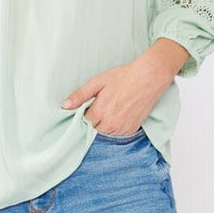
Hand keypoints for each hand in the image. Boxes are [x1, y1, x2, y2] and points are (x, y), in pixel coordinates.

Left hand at [60, 40, 189, 132]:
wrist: (148, 78)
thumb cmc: (123, 77)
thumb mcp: (98, 82)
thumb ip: (80, 95)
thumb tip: (65, 105)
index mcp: (99, 112)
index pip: (83, 123)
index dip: (84, 116)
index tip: (87, 109)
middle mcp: (110, 124)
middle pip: (93, 130)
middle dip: (93, 122)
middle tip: (99, 108)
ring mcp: (122, 128)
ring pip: (105, 134)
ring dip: (103, 126)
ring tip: (109, 110)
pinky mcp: (131, 130)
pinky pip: (118, 135)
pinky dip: (115, 128)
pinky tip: (118, 115)